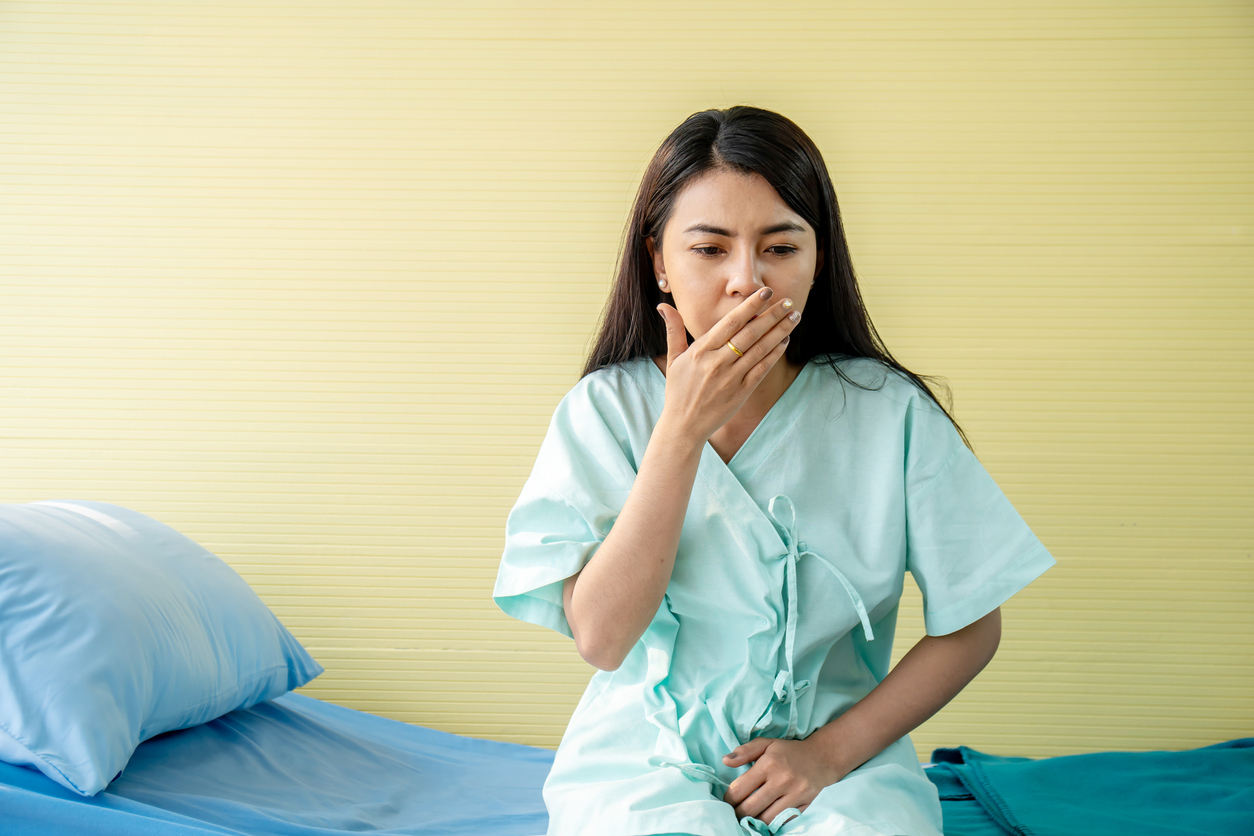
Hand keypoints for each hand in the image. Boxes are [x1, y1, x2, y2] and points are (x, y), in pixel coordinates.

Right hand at [655, 288, 801, 444]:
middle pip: (750, 333)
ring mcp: (731, 378)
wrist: (684, 425)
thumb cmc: (678, 390)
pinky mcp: (741, 392)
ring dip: (779, 331)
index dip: (750, 306)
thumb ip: (674, 330)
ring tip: (794, 316)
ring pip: (760, 349)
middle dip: (771, 315)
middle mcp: (717, 362)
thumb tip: (663, 305)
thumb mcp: (674, 358)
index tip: (765, 292)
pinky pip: (762, 369)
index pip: (731, 322)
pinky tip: (785, 341)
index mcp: (701, 350)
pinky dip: (775, 354)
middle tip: (788, 301)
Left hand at [720, 735, 847, 825]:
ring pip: (766, 819)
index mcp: (768, 764)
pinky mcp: (806, 806)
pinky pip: (784, 822)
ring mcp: (795, 795)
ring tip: (750, 816)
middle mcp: (782, 780)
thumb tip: (725, 761)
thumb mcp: (767, 744)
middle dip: (738, 814)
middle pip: (750, 808)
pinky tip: (767, 818)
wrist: (823, 758)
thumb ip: (745, 751)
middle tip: (736, 813)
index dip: (729, 799)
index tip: (728, 801)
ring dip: (754, 820)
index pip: (739, 789)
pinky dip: (773, 823)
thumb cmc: (790, 752)